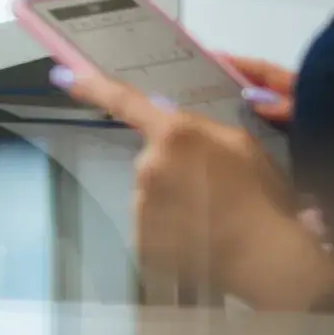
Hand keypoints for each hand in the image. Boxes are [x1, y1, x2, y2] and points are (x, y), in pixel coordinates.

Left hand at [60, 64, 333, 310]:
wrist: (268, 257)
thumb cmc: (261, 196)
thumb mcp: (240, 144)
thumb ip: (200, 129)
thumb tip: (169, 122)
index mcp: (175, 133)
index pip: (125, 102)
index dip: (93, 87)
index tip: (65, 77)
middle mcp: (149, 165)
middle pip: (151, 159)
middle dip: (173, 168)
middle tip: (212, 190)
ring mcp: (142, 204)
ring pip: (151, 194)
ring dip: (172, 201)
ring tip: (211, 218)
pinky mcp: (142, 240)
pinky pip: (152, 225)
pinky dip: (170, 231)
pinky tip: (199, 239)